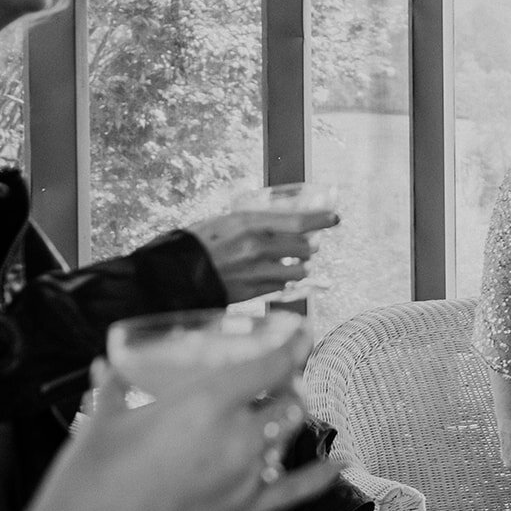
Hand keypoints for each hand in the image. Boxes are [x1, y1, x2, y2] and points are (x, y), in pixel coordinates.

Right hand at [6, 325, 340, 510]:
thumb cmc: (87, 482)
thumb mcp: (101, 420)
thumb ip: (113, 386)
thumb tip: (109, 366)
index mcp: (205, 405)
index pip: (270, 365)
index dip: (293, 344)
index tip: (301, 330)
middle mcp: (235, 439)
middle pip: (287, 399)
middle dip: (287, 382)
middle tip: (273, 373)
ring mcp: (242, 478)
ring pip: (288, 435)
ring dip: (288, 416)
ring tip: (279, 404)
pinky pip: (291, 491)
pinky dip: (320, 476)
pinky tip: (341, 463)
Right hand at [185, 209, 338, 302]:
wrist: (176, 274)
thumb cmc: (200, 242)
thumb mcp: (228, 220)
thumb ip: (258, 221)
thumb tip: (286, 219)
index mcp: (249, 223)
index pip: (298, 221)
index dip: (320, 219)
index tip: (334, 218)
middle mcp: (257, 247)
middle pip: (305, 247)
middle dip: (308, 246)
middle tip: (304, 245)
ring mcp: (256, 271)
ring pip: (299, 270)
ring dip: (300, 266)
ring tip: (290, 263)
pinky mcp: (253, 292)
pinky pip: (283, 287)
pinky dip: (284, 281)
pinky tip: (275, 276)